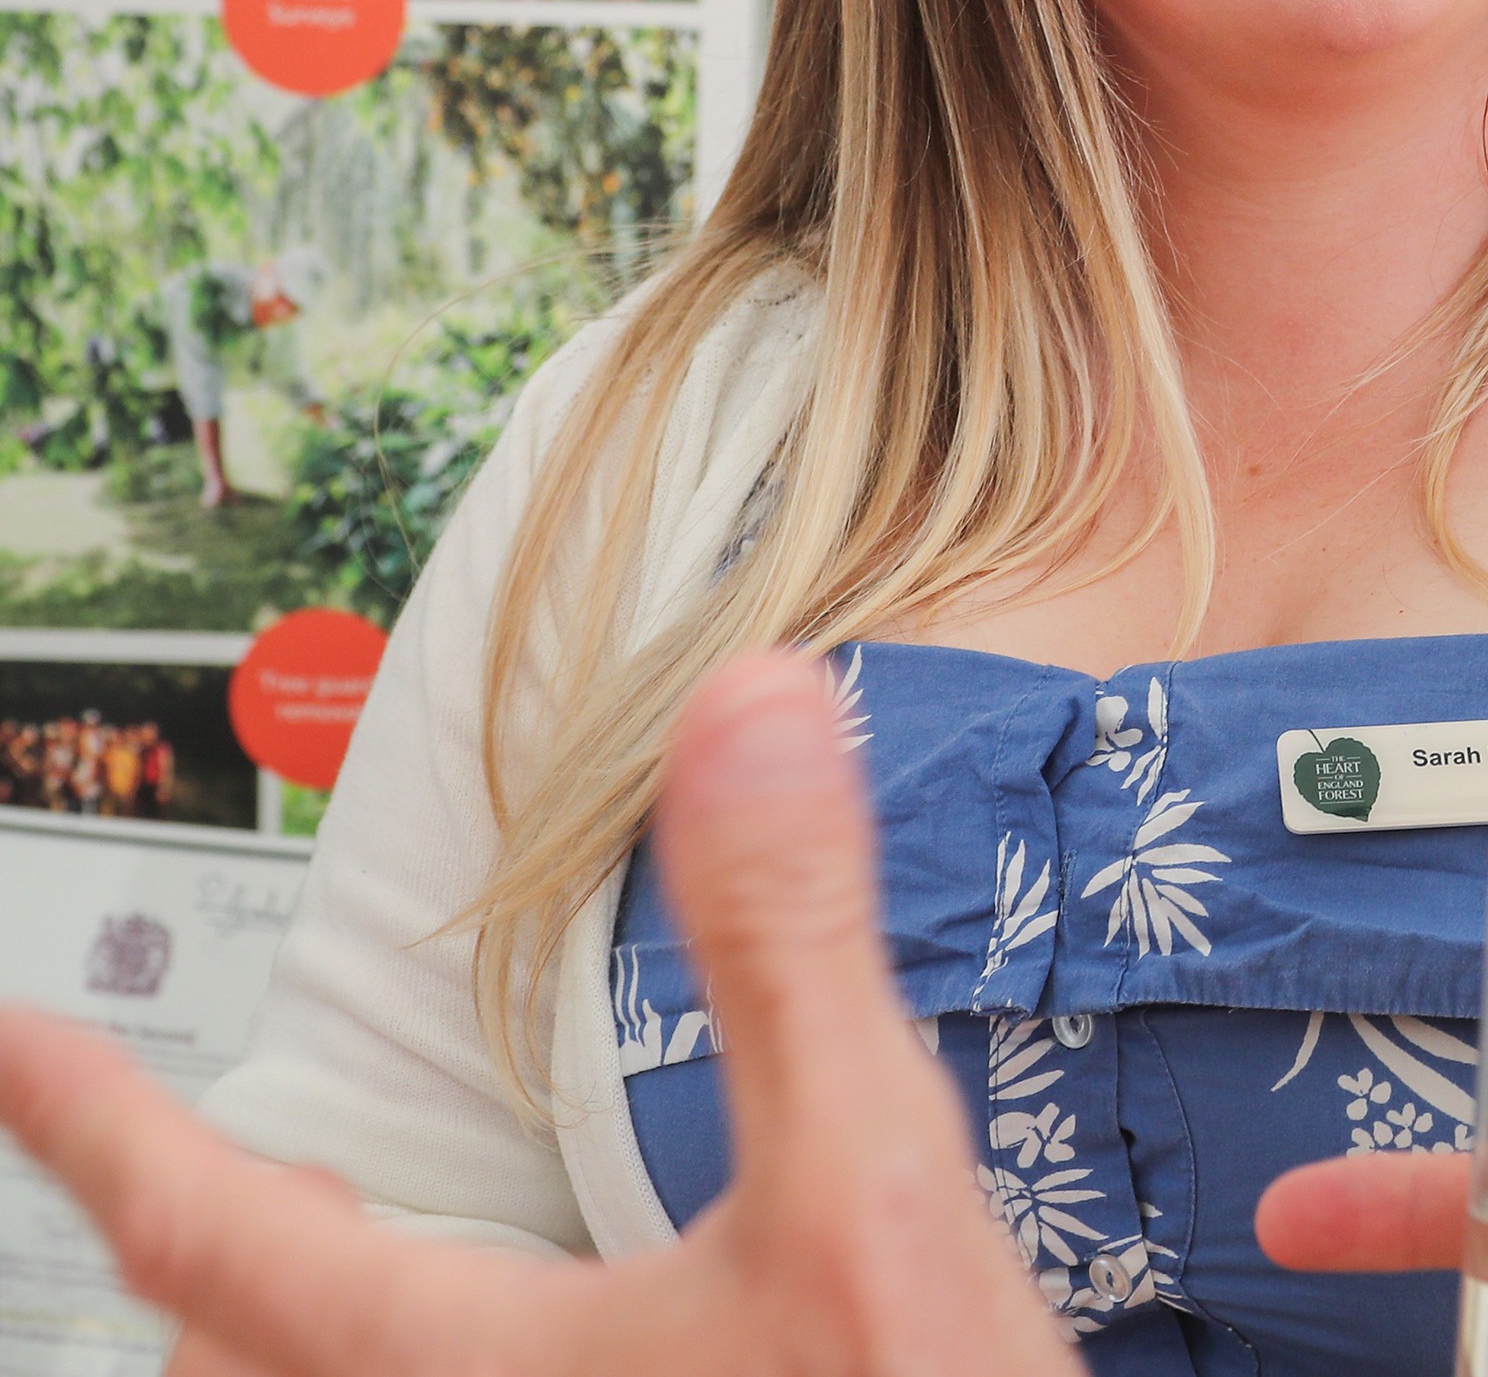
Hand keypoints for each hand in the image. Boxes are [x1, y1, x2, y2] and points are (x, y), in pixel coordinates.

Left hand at [0, 655, 1076, 1376]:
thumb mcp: (865, 1192)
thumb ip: (792, 949)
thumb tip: (750, 713)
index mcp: (466, 1371)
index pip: (217, 1231)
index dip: (97, 1127)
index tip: (18, 1046)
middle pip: (238, 1370)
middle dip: (193, 1258)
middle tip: (164, 1162)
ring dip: (295, 1336)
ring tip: (320, 1258)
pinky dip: (397, 1370)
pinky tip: (549, 1332)